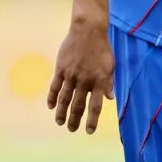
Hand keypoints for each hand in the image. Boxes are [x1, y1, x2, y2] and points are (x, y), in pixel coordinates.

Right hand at [47, 19, 114, 134]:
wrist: (88, 30)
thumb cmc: (102, 48)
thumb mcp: (110, 65)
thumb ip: (109, 82)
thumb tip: (110, 98)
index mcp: (99, 80)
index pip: (96, 106)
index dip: (92, 120)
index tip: (89, 131)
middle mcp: (85, 80)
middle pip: (78, 105)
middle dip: (75, 120)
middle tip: (72, 130)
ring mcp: (71, 75)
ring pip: (65, 99)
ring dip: (62, 113)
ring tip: (60, 123)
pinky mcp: (61, 69)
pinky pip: (55, 87)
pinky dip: (52, 98)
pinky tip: (51, 107)